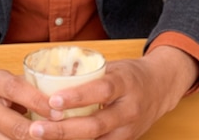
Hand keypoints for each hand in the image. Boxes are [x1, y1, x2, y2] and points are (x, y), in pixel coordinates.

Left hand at [27, 46, 198, 139]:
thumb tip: (47, 74)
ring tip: (42, 139)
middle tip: (36, 129)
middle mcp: (129, 109)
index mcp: (125, 83)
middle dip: (63, 129)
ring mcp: (129, 129)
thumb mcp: (112, 66)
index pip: (101, 90)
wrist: (161, 87)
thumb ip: (85, 73)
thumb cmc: (130, 74)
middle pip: (95, 125)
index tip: (53, 100)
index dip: (77, 96)